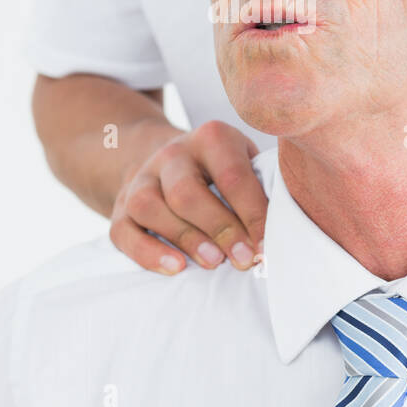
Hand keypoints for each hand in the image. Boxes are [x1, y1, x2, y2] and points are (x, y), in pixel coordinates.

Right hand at [110, 120, 268, 275]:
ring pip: (149, 207)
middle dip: (219, 229)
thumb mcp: (245, 161)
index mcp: (211, 138)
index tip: (266, 246)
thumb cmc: (222, 170)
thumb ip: (262, 184)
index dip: (251, 214)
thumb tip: (285, 228)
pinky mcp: (122, 207)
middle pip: (187, 191)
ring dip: (185, 239)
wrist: (166, 157)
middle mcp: (172, 154)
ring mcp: (142, 178)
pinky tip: (175, 268)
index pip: (232, 176)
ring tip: (214, 264)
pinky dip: (147, 253)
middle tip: (244, 260)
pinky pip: (125, 231)